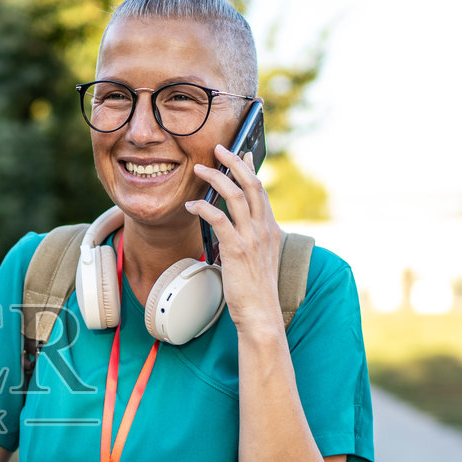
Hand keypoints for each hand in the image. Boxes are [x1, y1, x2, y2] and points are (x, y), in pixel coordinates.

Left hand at [185, 144, 283, 335]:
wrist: (260, 313)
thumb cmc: (255, 288)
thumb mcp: (257, 257)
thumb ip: (249, 237)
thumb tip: (230, 224)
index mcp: (270, 228)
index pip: (261, 190)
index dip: (250, 169)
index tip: (242, 153)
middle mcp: (264, 228)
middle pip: (251, 184)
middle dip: (234, 162)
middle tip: (218, 149)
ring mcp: (252, 238)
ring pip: (235, 195)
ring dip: (216, 178)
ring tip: (199, 170)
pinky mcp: (237, 249)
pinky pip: (218, 218)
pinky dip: (203, 207)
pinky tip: (191, 205)